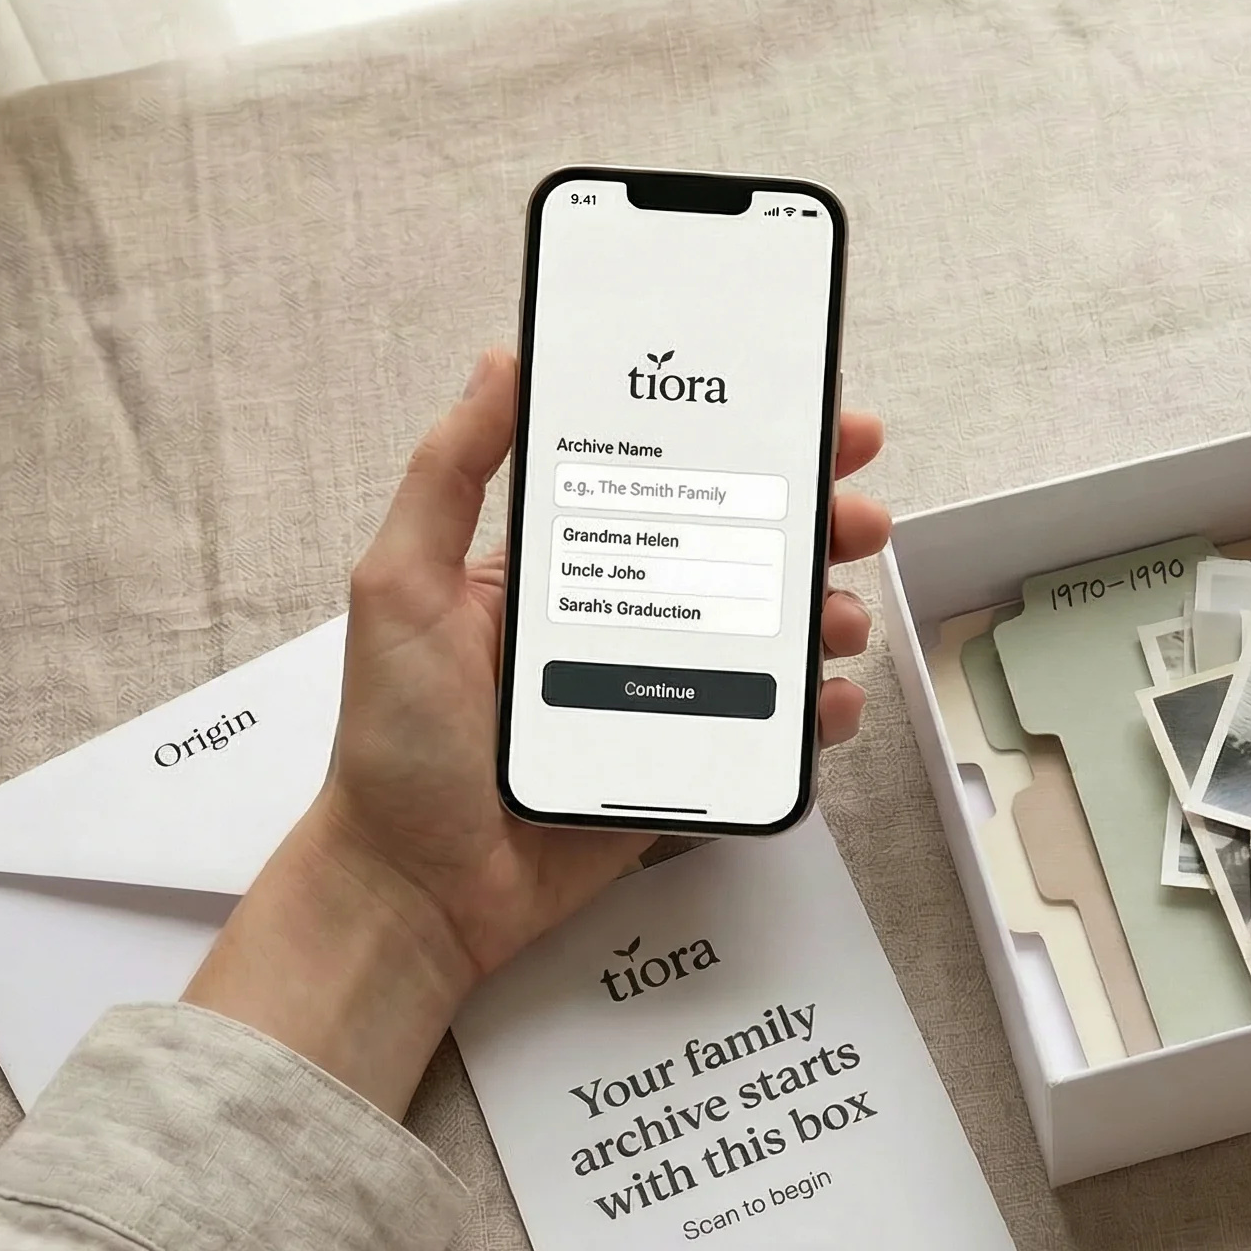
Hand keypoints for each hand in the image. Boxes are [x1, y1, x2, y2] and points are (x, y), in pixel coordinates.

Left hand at [186, 348, 892, 1113]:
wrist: (414, 888)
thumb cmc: (393, 742)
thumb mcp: (399, 585)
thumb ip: (449, 472)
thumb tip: (503, 362)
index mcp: (561, 565)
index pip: (667, 482)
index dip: (742, 445)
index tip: (804, 415)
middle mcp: (619, 619)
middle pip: (741, 552)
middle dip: (815, 525)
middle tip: (857, 516)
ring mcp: (656, 694)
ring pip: (770, 639)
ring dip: (824, 616)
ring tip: (838, 621)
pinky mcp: (682, 765)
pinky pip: (768, 731)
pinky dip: (816, 715)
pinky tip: (829, 703)